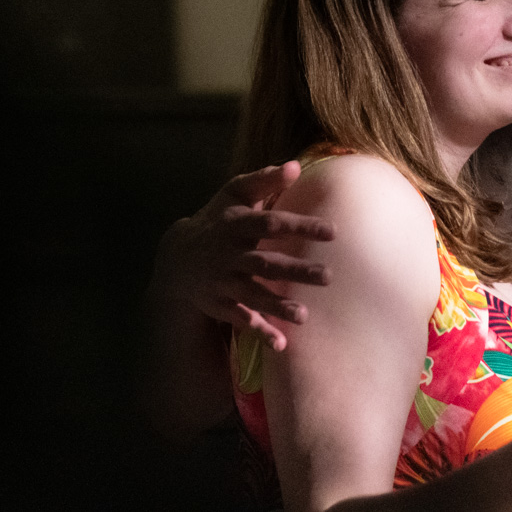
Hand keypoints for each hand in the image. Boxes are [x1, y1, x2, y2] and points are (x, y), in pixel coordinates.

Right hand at [158, 161, 335, 350]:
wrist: (177, 257)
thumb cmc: (218, 219)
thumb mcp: (234, 194)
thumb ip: (264, 179)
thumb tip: (296, 166)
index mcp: (236, 224)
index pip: (272, 223)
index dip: (301, 226)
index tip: (333, 232)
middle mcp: (229, 254)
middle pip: (265, 262)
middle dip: (296, 270)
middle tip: (329, 276)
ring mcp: (223, 281)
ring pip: (253, 294)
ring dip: (278, 306)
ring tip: (304, 316)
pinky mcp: (220, 304)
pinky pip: (240, 320)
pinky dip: (259, 331)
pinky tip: (281, 345)